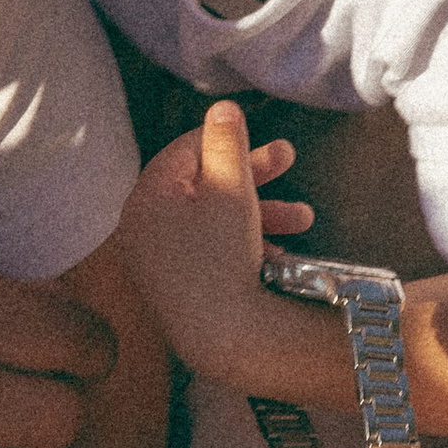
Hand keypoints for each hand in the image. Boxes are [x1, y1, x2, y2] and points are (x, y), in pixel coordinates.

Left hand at [119, 101, 312, 387]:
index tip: (261, 137)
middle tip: (290, 157)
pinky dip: (243, 244)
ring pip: (212, 220)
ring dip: (259, 211)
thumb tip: (222, 107)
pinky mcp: (174, 289)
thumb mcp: (232, 189)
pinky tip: (280, 253)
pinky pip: (209, 253)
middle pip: (200, 184)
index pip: (184, 150)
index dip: (226, 138)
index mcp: (146, 197)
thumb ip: (227, 143)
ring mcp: (156, 262)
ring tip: (305, 218)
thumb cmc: (225, 257)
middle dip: (251, 173)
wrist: (222, 341)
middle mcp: (142, 228)